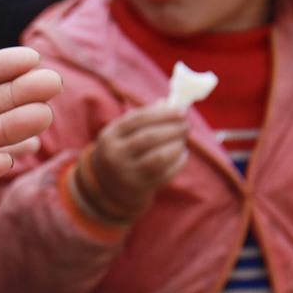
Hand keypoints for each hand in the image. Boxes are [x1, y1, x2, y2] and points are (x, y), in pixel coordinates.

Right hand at [78, 101, 189, 222]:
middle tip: (185, 126)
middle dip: (173, 129)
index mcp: (110, 135)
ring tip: (182, 141)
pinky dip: (179, 163)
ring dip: (176, 146)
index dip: (163, 114)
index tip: (181, 112)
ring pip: (159, 158)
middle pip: (150, 137)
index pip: (139, 119)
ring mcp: (127, 173)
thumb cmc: (122, 150)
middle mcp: (115, 154)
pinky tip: (182, 155)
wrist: (106, 185)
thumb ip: (145, 118)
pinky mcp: (140, 187)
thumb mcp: (124, 133)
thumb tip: (172, 105)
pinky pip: (165, 174)